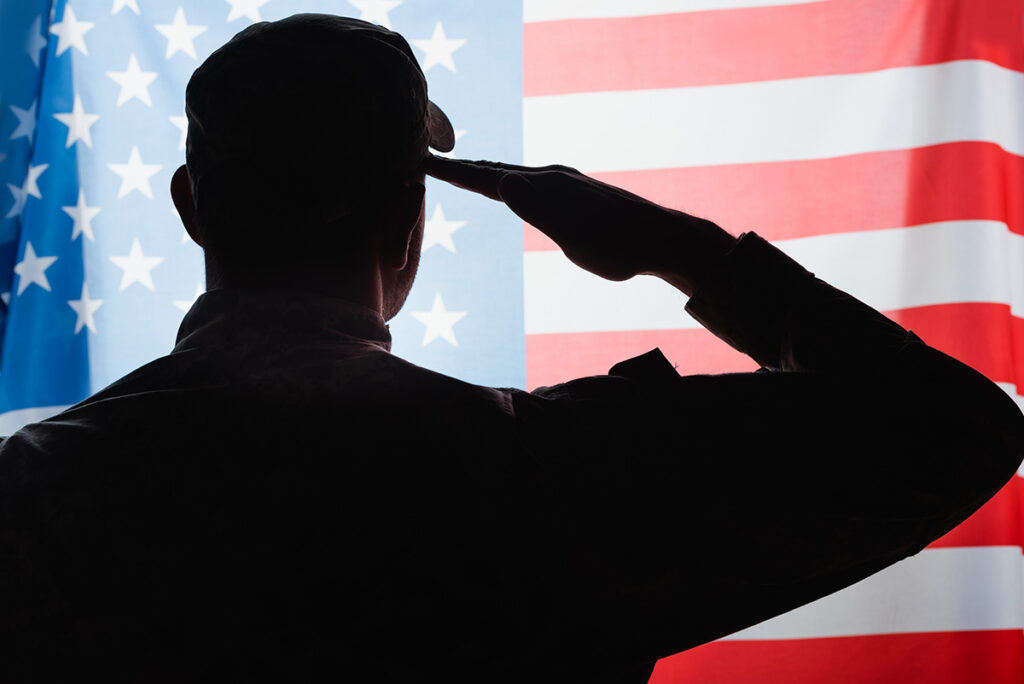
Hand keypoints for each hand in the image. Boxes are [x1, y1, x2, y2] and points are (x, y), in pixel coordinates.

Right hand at [422, 155, 734, 293]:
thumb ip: (539, 210)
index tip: (422, 164)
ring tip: (463, 173)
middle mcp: (552, 179)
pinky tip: (514, 189)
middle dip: (463, 169)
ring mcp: (565, 185)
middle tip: (428, 162)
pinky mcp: (576, 195)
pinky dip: (509, 183)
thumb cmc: (618, 245)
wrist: (663, 238)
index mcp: (546, 187)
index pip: (490, 178)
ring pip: (515, 177)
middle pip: (498, 171)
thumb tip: (502, 182)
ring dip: (485, 174)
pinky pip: (530, 185)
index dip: (455, 173)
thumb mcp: (574, 235)